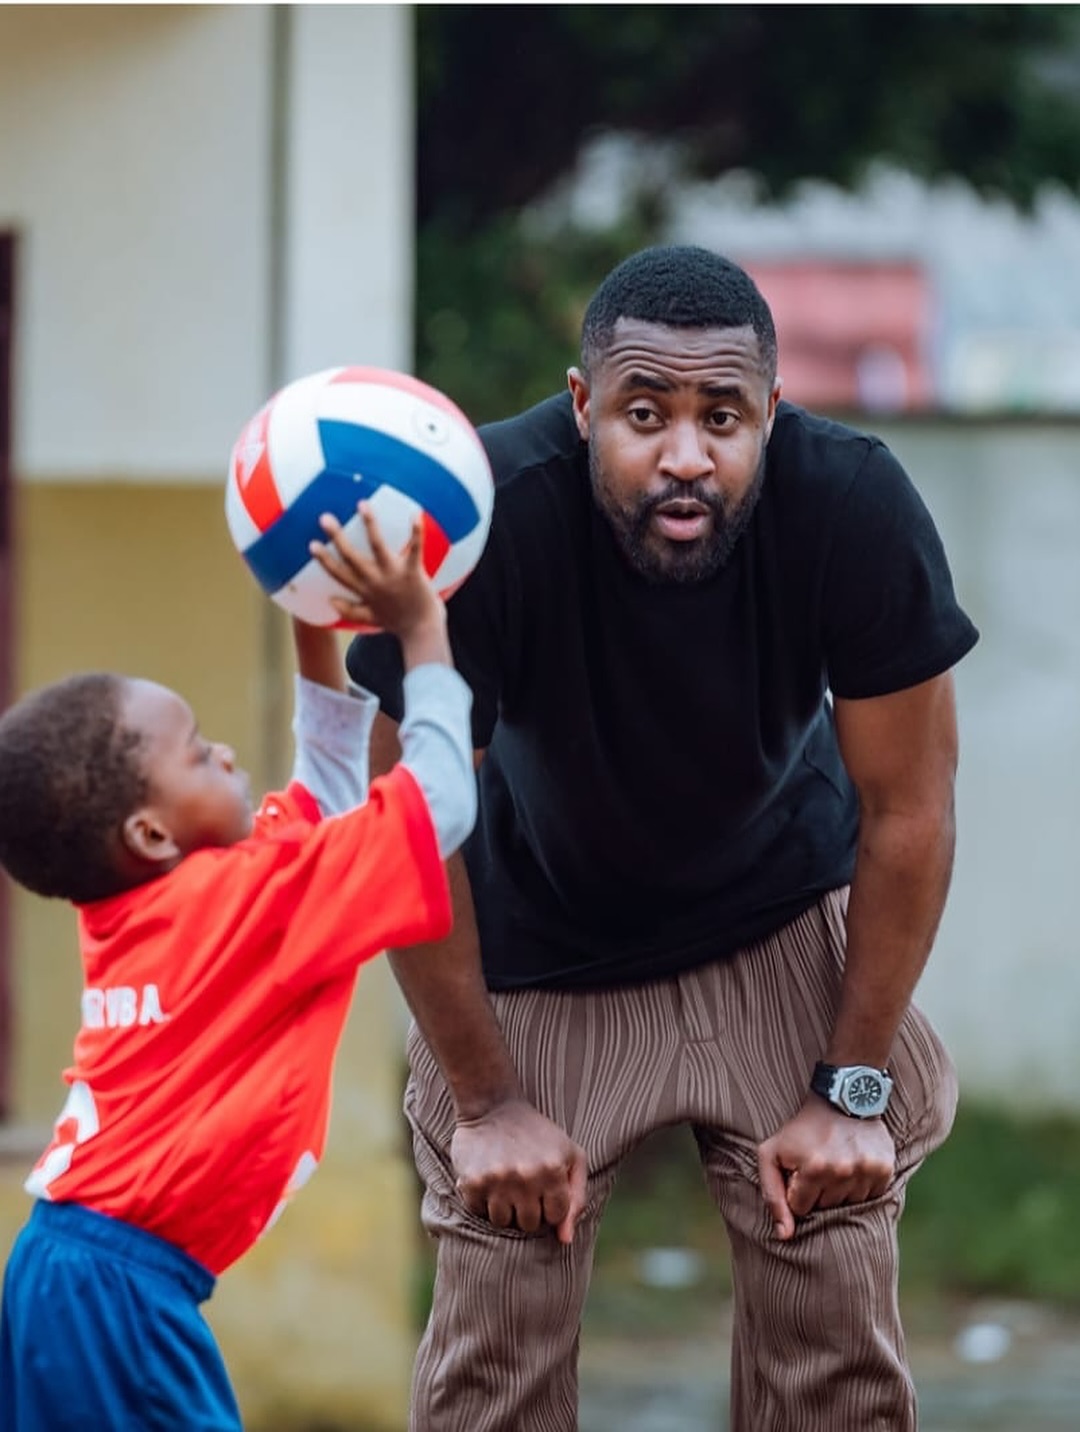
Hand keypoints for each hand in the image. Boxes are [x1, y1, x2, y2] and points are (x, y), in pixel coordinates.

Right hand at [309, 503, 445, 654]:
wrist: (422, 632)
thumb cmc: (399, 623)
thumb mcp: (370, 619)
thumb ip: (349, 610)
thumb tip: (330, 601)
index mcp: (364, 591)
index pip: (339, 573)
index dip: (324, 559)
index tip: (312, 544)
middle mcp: (374, 581)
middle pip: (351, 556)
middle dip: (337, 537)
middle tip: (324, 518)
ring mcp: (393, 575)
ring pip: (377, 546)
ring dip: (369, 524)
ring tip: (362, 504)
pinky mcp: (413, 573)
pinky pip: (414, 549)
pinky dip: (416, 531)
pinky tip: (415, 514)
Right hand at [450, 1099, 588, 1244]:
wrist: (493, 1105)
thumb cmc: (537, 1134)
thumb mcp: (570, 1154)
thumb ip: (576, 1197)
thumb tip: (565, 1239)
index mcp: (554, 1170)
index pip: (555, 1216)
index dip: (549, 1205)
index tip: (542, 1187)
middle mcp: (526, 1177)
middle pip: (529, 1224)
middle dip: (527, 1209)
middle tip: (522, 1185)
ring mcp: (497, 1180)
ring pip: (503, 1222)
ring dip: (504, 1207)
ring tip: (505, 1182)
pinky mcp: (472, 1182)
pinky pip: (479, 1212)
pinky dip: (482, 1201)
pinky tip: (488, 1178)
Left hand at [757, 1096, 894, 1240]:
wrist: (841, 1097)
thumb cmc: (801, 1129)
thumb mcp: (771, 1154)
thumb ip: (772, 1195)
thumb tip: (784, 1236)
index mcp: (813, 1168)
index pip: (801, 1208)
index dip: (797, 1191)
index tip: (800, 1172)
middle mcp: (843, 1171)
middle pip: (826, 1208)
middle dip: (818, 1192)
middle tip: (817, 1166)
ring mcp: (866, 1170)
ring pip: (849, 1205)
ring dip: (840, 1190)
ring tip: (836, 1164)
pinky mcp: (884, 1169)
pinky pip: (870, 1197)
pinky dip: (860, 1186)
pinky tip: (853, 1166)